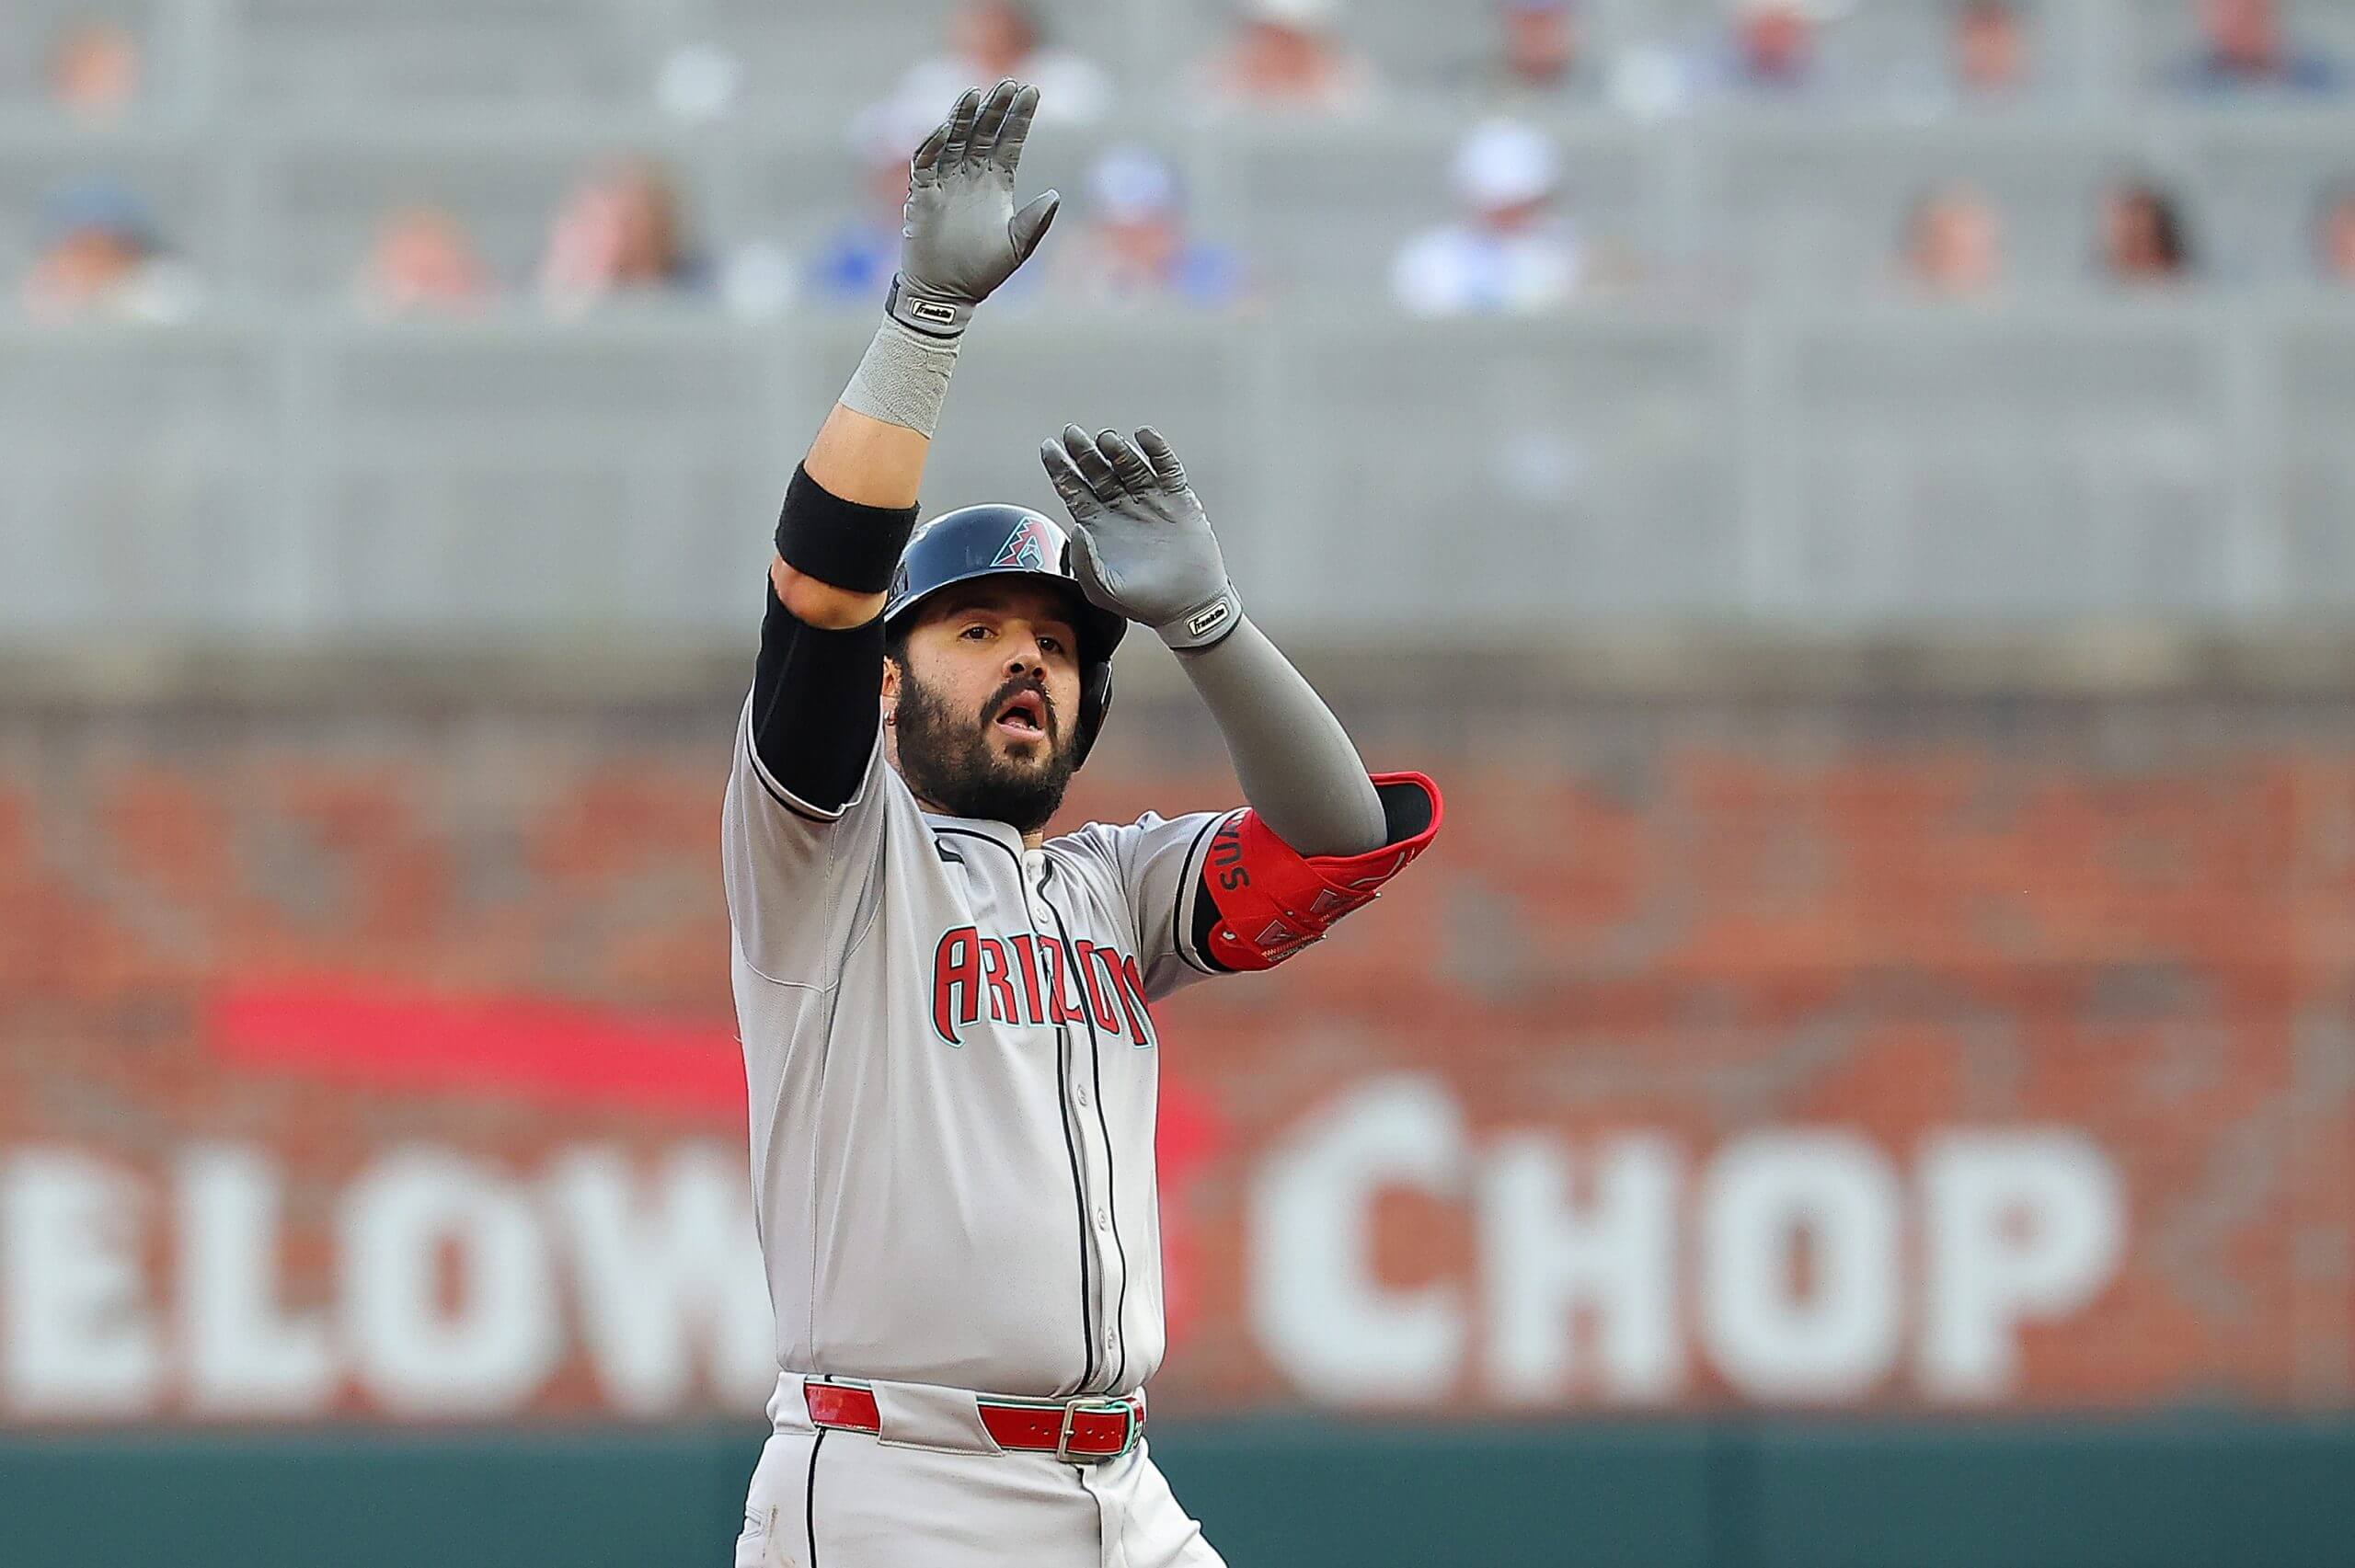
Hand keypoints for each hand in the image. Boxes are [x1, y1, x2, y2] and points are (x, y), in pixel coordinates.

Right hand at [891, 80, 1058, 336]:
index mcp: (997, 184)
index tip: (1033, 91)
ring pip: (954, 140)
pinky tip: (945, 128)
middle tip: (1009, 82)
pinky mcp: (921, 194)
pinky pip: (925, 163)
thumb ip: (1036, 221)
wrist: (946, 296)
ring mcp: (946, 182)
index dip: (1020, 118)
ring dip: (962, 117)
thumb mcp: (1017, 247)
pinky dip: (933, 145)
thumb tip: (1055, 195)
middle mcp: (971, 176)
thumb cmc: (982, 272)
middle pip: (983, 132)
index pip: (1009, 141)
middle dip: (995, 108)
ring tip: (975, 93)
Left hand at [1039, 426, 1240, 648]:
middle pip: (1097, 470)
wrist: (1188, 607)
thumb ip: (1083, 561)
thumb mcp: (1103, 590)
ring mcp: (1149, 500)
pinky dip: (1156, 450)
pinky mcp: (1178, 498)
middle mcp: (1120, 507)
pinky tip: (1144, 436)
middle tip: (1071, 434)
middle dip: (1083, 451)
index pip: (1073, 489)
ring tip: (1107, 440)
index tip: (1049, 448)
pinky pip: (1166, 467)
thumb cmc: (1143, 602)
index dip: (1060, 468)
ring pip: (1129, 464)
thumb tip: (1076, 527)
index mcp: (1098, 525)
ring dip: (1116, 449)